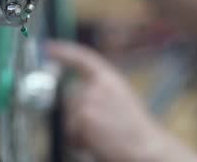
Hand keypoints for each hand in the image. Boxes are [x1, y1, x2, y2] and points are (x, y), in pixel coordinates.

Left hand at [46, 41, 172, 161]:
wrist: (147, 148)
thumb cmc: (136, 132)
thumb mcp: (122, 101)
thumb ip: (101, 93)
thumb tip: (79, 98)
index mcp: (111, 79)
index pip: (83, 58)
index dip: (64, 51)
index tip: (49, 48)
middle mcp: (98, 85)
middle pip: (72, 98)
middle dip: (79, 116)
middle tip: (101, 130)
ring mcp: (89, 100)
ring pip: (70, 118)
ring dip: (81, 131)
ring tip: (104, 137)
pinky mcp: (83, 116)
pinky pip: (71, 133)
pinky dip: (80, 142)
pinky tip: (99, 143)